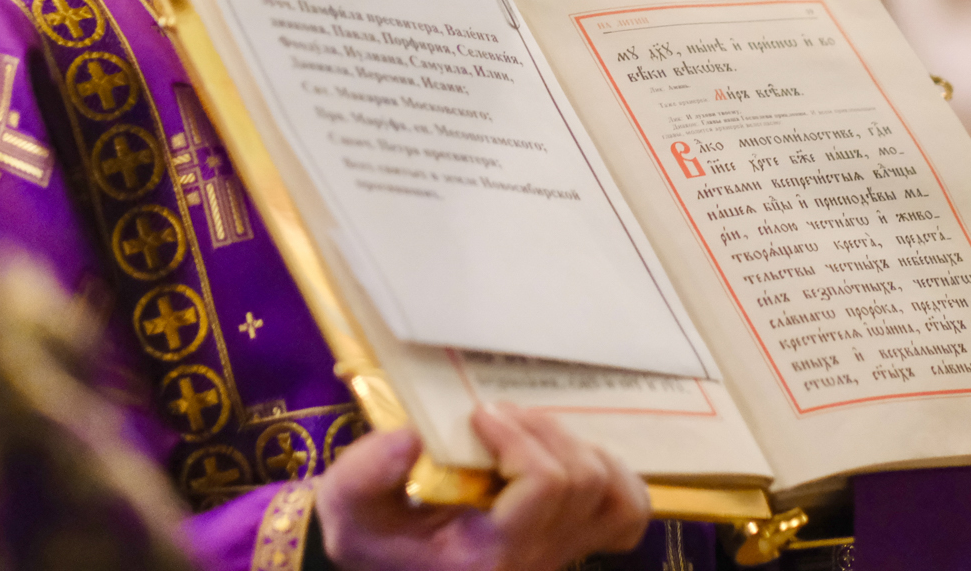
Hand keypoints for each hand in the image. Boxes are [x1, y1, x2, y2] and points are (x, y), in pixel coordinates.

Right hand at [315, 404, 650, 570]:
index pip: (546, 486)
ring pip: (616, 498)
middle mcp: (536, 562)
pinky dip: (609, 477)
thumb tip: (410, 438)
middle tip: (497, 416)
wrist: (382, 564)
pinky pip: (623, 514)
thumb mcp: (347, 508)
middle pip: (585, 482)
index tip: (478, 414)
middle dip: (543, 433)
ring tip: (532, 435)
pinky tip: (567, 457)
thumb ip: (366, 475)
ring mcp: (560, 558)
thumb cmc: (369, 536)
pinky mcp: (570, 547)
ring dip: (581, 451)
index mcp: (490, 555)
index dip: (519, 437)